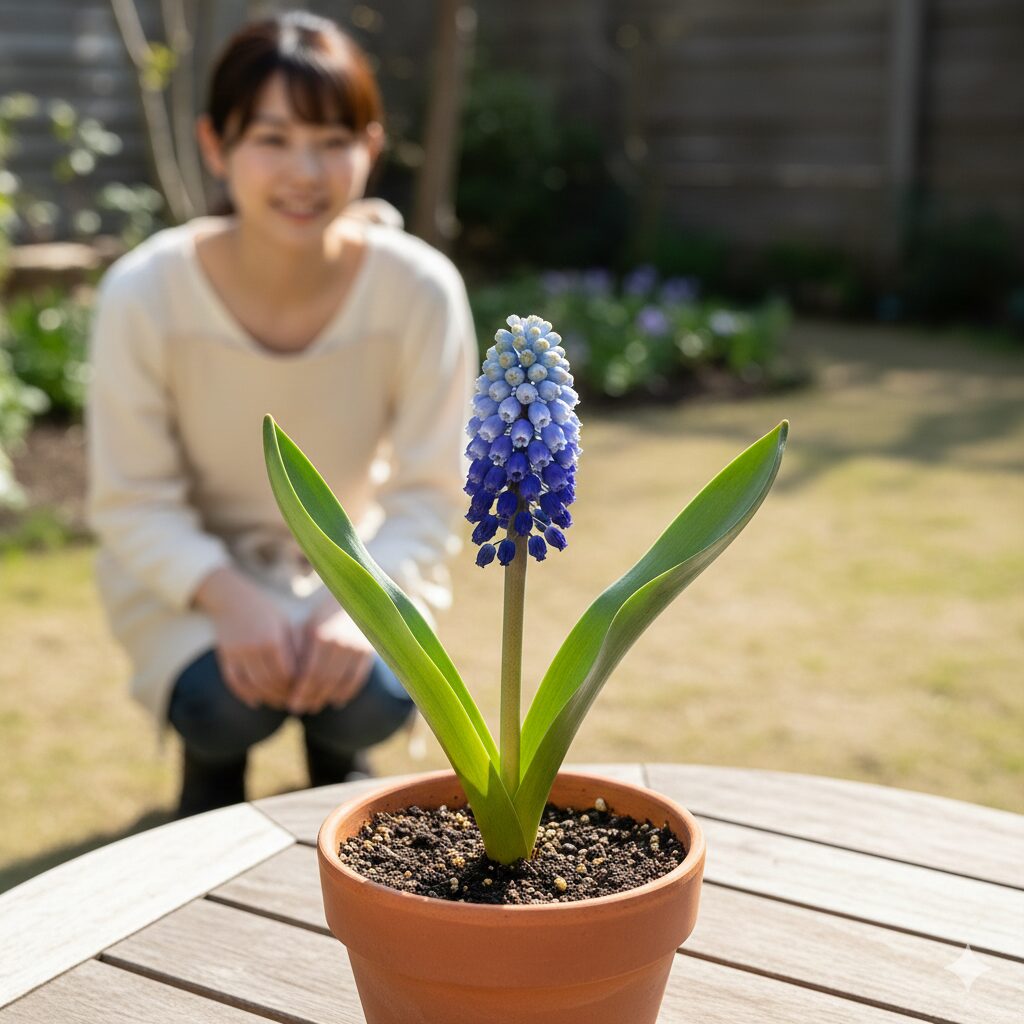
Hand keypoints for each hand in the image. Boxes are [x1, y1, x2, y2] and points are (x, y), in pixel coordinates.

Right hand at [191, 566, 296, 710]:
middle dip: (283, 694)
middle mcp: (254, 647)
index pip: (287, 672)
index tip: (304, 690)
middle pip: (270, 682)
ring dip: (267, 697)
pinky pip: (234, 682)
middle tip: (293, 701)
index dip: (296, 685)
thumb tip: (307, 673)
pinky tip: (256, 702)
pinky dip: (244, 695)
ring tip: (278, 702)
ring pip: (253, 686)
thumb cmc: (265, 611)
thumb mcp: (284, 624)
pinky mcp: (225, 657)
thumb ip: (294, 647)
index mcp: (273, 638)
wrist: (231, 598)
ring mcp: (237, 653)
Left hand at [288, 597, 373, 715]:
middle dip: (311, 698)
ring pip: (340, 683)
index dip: (300, 692)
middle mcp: (339, 644)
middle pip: (324, 681)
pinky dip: (347, 693)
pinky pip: (357, 679)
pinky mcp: (369, 652)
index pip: (308, 674)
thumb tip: (288, 681)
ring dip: (327, 698)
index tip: (291, 704)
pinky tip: (337, 701)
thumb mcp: (309, 627)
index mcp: (320, 637)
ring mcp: (356, 649)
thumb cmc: (325, 613)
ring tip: (316, 706)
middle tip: (301, 710)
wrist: (357, 596)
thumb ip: (300, 651)